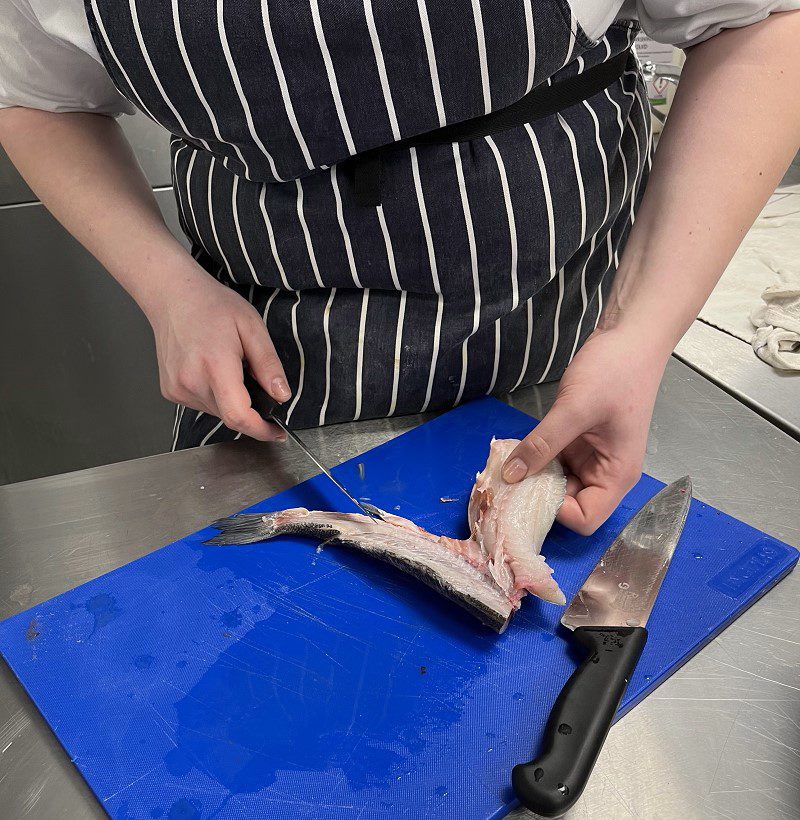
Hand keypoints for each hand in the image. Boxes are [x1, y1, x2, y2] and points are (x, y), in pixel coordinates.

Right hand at [146, 261, 289, 440]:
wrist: (172, 296)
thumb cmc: (211, 305)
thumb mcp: (252, 327)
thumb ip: (268, 364)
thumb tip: (282, 395)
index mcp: (215, 365)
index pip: (239, 415)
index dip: (261, 430)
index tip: (276, 432)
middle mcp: (191, 381)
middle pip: (230, 416)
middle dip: (250, 409)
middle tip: (254, 381)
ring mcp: (177, 388)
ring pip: (217, 412)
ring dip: (232, 401)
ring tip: (229, 368)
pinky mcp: (171, 391)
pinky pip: (202, 405)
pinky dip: (215, 396)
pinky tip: (212, 371)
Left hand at [502, 328, 666, 534]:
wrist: (629, 337)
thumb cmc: (616, 372)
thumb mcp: (575, 409)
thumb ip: (543, 444)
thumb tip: (511, 475)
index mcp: (616, 475)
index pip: (586, 519)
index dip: (556, 512)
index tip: (528, 489)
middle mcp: (604, 473)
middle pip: (568, 506)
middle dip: (537, 498)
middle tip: (506, 483)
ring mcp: (588, 458)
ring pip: (555, 484)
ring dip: (532, 479)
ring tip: (506, 467)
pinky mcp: (575, 442)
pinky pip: (550, 462)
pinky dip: (533, 459)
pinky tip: (515, 450)